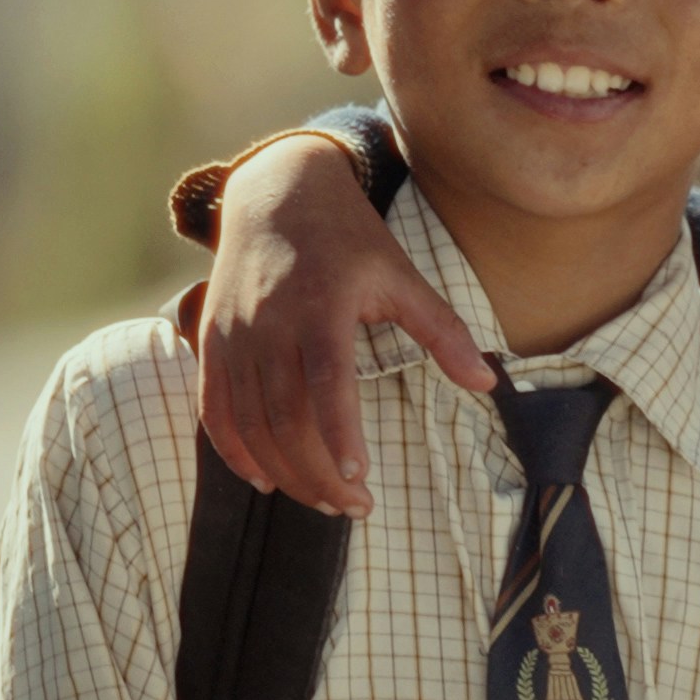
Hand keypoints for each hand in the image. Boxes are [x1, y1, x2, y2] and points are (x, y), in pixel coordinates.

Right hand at [200, 131, 494, 515]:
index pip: (326, 377)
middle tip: (355, 507)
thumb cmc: (349, 240)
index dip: (337, 430)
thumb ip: (442, 332)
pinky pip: (214, 407)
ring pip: (249, 419)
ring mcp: (233, 333)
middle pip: (285, 413)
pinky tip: (264, 479)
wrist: (276, 193)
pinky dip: (234, 450)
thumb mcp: (402, 276)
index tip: (358, 474)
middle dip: (318, 470)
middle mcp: (269, 321)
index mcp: (321, 303)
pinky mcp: (211, 341)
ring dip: (284, 470)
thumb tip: (489, 384)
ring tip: (324, 501)